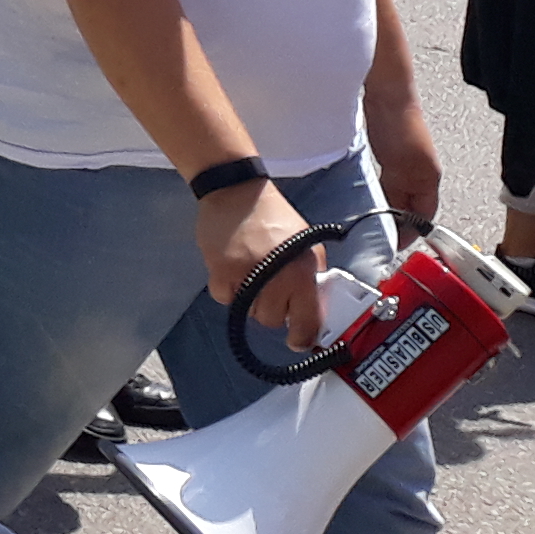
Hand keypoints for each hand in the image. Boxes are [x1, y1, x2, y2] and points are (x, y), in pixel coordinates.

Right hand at [199, 177, 329, 346]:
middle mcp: (277, 277)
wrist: (236, 191)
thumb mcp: (308, 244)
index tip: (298, 342)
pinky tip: (232, 272)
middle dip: (274, 310)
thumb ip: (312, 276)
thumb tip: (314, 309)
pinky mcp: (220, 270)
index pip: (307, 321)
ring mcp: (246, 275)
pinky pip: (224, 298)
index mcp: (303, 271)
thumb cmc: (276, 218)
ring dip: (251, 301)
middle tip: (272, 292)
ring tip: (252, 277)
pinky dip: (228, 291)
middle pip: (273, 320)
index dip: (303, 338)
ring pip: (249, 312)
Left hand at [364, 82, 442, 233]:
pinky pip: (380, 180)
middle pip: (408, 209)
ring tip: (361, 220)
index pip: (423, 218)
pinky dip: (371, 191)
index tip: (389, 247)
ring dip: (380, 208)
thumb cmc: (400, 126)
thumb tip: (398, 223)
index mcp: (428, 181)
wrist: (385, 92)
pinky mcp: (384, 153)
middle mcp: (417, 174)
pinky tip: (357, 195)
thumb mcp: (404, 169)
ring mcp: (400, 163)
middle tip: (372, 237)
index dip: (408, 234)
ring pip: (393, 196)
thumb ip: (403, 196)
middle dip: (393, 224)